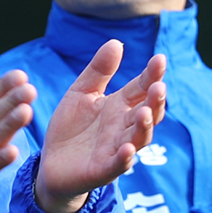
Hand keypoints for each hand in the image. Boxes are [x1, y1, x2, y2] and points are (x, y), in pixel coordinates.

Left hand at [35, 41, 166, 212]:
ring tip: (144, 113)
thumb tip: (116, 42)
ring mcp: (116, 149)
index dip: (152, 75)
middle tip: (159, 87)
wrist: (51, 163)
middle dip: (155, 101)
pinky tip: (128, 149)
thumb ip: (98, 71)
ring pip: (138, 138)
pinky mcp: (103, 169)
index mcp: (120, 106)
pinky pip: (118, 164)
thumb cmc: (70, 128)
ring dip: (144, 127)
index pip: (141, 88)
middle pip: (147, 113)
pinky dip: (125, 158)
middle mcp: (123, 127)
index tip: (160, 59)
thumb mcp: (81, 93)